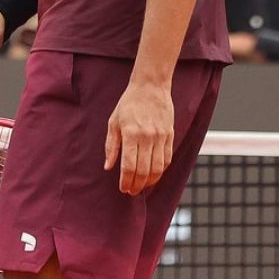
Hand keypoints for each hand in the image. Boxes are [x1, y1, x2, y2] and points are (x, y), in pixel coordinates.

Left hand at [104, 81, 173, 195]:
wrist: (150, 87)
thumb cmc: (129, 104)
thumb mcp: (114, 122)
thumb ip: (111, 146)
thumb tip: (108, 166)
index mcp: (131, 134)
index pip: (129, 165)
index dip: (126, 181)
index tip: (123, 188)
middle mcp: (147, 137)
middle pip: (144, 170)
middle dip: (137, 185)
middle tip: (131, 191)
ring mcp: (161, 136)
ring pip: (158, 167)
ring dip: (150, 181)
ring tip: (142, 185)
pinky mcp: (170, 135)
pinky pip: (167, 158)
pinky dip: (161, 170)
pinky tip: (154, 174)